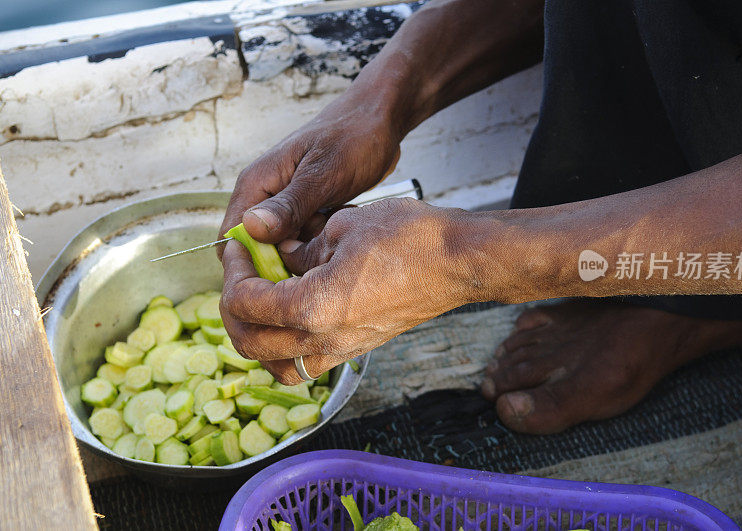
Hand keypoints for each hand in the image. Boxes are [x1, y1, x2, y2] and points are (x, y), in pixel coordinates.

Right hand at [218, 88, 401, 255]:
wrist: (380, 120)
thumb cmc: (353, 138)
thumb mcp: (323, 175)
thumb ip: (288, 205)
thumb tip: (251, 229)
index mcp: (256, 184)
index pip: (232, 238)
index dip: (250, 264)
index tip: (284, 275)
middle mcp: (265, 196)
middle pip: (257, 248)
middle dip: (284, 261)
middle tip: (318, 257)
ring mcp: (285, 204)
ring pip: (283, 246)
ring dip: (305, 252)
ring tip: (333, 239)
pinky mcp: (305, 209)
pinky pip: (303, 238)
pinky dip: (319, 242)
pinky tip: (340, 233)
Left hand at [220, 198, 478, 383]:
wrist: (460, 262)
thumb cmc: (413, 240)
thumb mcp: (345, 225)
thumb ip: (303, 246)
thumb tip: (283, 254)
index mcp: (315, 307)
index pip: (245, 303)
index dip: (233, 270)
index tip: (240, 247)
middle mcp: (325, 339)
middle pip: (250, 343)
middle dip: (233, 307)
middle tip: (240, 273)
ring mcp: (343, 349)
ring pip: (276, 365)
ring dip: (257, 337)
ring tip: (259, 302)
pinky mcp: (357, 348)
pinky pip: (306, 363)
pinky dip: (286, 346)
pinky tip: (292, 313)